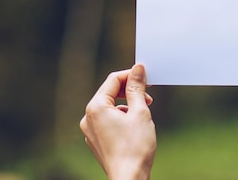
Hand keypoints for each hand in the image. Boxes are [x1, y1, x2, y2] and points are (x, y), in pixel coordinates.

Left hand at [80, 64, 155, 179]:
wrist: (129, 178)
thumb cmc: (135, 147)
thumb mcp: (140, 112)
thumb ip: (137, 88)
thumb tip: (137, 69)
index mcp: (96, 107)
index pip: (113, 80)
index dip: (131, 75)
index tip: (147, 77)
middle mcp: (88, 118)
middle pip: (110, 94)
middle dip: (130, 92)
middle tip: (148, 98)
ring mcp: (91, 131)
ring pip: (110, 108)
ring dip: (128, 106)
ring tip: (143, 116)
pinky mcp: (96, 141)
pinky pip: (108, 121)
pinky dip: (122, 119)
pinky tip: (135, 129)